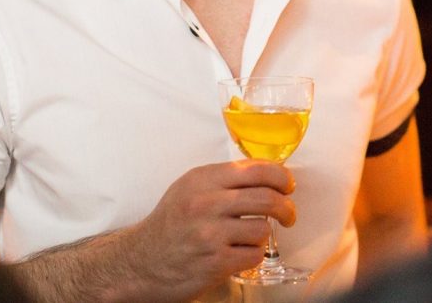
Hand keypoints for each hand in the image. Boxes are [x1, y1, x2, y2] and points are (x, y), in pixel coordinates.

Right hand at [122, 160, 295, 300]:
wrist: (141, 261)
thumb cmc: (170, 224)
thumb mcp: (189, 188)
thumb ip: (223, 178)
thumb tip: (266, 174)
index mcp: (203, 179)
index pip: (256, 169)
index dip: (281, 177)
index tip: (288, 186)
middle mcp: (206, 203)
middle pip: (267, 198)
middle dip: (287, 208)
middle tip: (289, 214)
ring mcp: (210, 234)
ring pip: (263, 229)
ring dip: (263, 235)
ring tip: (250, 237)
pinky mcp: (215, 262)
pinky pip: (254, 255)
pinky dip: (252, 255)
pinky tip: (239, 253)